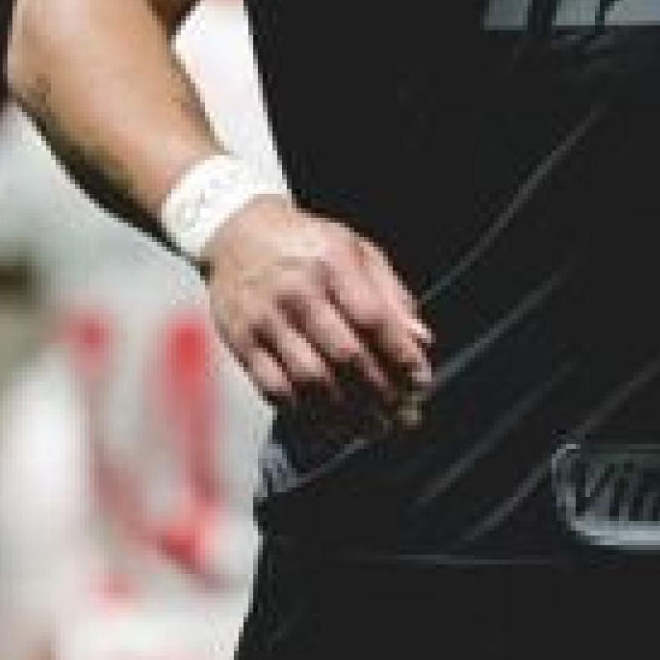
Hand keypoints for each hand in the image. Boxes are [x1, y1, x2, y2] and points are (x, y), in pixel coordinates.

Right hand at [204, 200, 432, 434]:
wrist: (238, 233)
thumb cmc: (306, 244)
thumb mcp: (357, 251)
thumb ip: (392, 295)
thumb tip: (421, 340)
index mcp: (332, 263)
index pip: (372, 318)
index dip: (400, 355)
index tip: (420, 380)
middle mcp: (297, 291)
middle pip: (345, 356)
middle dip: (381, 393)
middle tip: (404, 415)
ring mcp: (265, 319)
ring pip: (310, 380)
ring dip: (348, 412)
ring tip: (374, 427)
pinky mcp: (241, 341)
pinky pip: (274, 388)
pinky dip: (306, 412)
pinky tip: (331, 422)